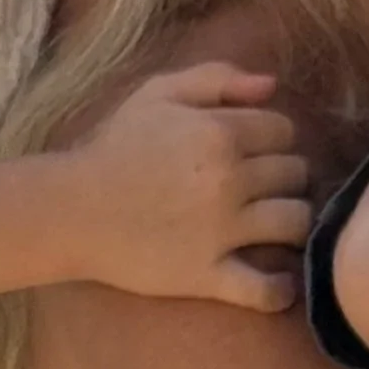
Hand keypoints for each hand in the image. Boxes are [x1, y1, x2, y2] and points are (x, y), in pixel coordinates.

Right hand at [70, 64, 311, 311]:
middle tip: (261, 187)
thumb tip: (272, 85)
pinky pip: (264, 289)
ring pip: (295, 223)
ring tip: (273, 226)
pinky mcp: (207, 275)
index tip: (255, 151)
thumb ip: (216, 79)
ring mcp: (222, 231)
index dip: (274, 139)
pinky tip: (278, 284)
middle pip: (295, 174)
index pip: (285, 132)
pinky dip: (278, 290)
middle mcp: (230, 180)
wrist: (72, 210)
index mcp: (220, 132)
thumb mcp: (157, 94)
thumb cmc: (115, 148)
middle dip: (283, 177)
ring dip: (291, 224)